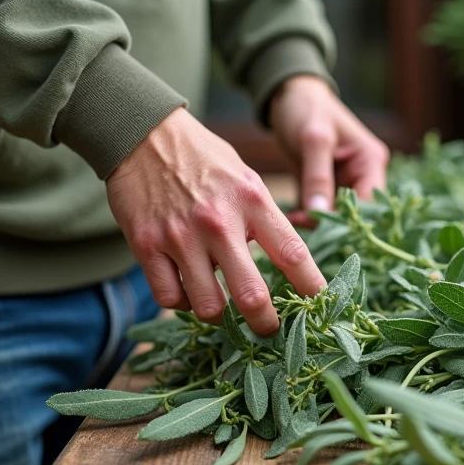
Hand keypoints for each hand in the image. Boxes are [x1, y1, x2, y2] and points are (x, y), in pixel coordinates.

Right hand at [106, 108, 324, 335]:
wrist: (142, 134)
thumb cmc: (203, 158)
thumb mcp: (246, 178)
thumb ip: (264, 219)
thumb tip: (290, 263)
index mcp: (252, 201)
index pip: (293, 254)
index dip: (312, 288)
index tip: (321, 307)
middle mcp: (218, 222)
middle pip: (252, 296)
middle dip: (266, 324)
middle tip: (269, 330)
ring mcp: (181, 236)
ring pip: (208, 307)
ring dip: (218, 315)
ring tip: (222, 307)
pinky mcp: (146, 246)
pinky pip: (170, 299)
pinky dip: (181, 302)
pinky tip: (187, 290)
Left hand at [268, 76, 390, 224]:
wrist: (287, 94)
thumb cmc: (306, 108)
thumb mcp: (313, 140)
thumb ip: (317, 177)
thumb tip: (319, 215)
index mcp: (371, 162)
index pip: (369, 204)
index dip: (348, 221)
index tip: (322, 231)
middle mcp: (363, 175)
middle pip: (354, 214)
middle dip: (331, 225)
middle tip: (302, 233)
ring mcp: (343, 182)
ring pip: (335, 215)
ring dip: (316, 223)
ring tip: (291, 224)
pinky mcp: (323, 186)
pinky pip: (318, 210)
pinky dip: (306, 217)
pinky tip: (289, 219)